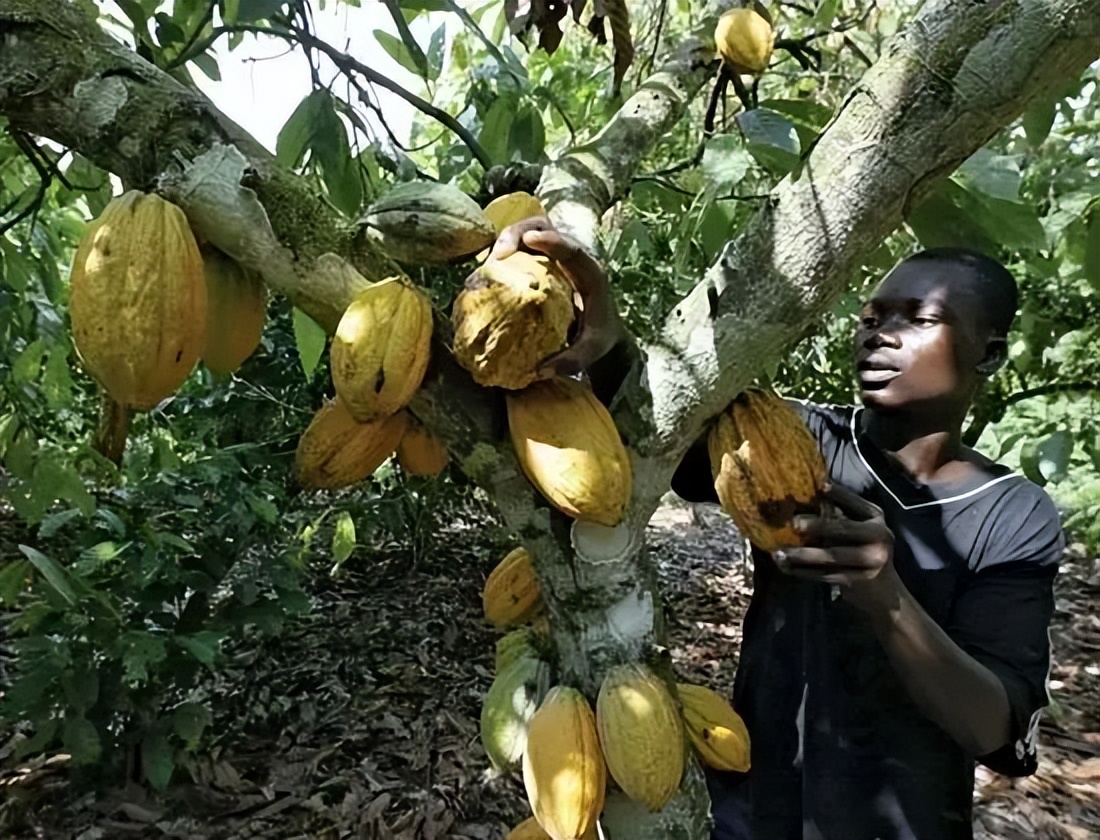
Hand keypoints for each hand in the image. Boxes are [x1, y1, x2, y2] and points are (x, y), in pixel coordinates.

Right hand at [490, 216, 624, 377]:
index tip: (531, 239)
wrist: (603, 331)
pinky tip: (484, 276)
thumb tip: (542, 370)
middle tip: (500, 254)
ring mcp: (550, 257)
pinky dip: (500, 257)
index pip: (572, 248)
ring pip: (524, 235)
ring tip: (488, 265)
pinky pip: (516, 252)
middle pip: (542, 227)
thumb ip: (572, 360)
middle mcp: (569, 257)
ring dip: (504, 243)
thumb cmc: (600, 337)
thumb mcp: (592, 351)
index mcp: (590, 272)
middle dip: (518, 233)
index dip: (552, 240)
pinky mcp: (537, 264)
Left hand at [775, 482, 900, 612]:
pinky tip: (787, 568)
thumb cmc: (863, 551)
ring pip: (832, 555)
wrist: (884, 592)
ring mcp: (873, 560)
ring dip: (803, 554)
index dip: (838, 493)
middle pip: (844, 528)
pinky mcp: (860, 581)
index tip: (819, 486)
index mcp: (876, 518)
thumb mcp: (860, 528)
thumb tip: (810, 496)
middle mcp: (879, 536)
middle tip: (792, 523)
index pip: (855, 502)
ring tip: (779, 552)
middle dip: (816, 525)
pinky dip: (805, 571)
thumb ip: (840, 514)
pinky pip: (827, 574)